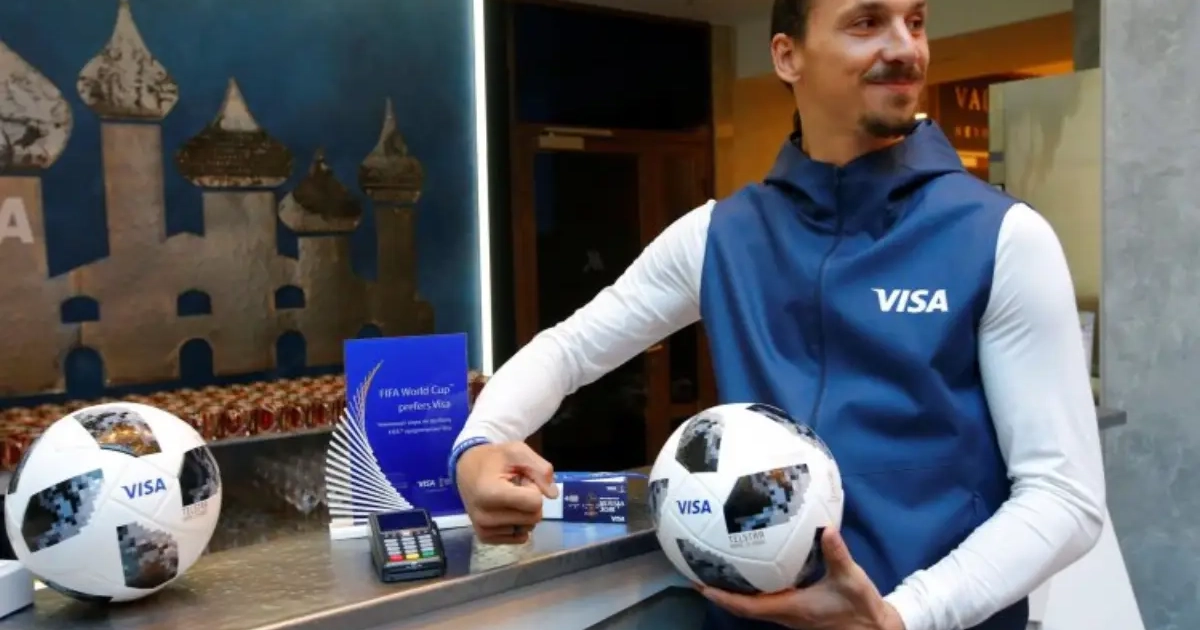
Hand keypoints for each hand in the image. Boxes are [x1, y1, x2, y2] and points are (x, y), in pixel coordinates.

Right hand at [455, 441, 558, 544]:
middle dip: (530, 500)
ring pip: (527, 528)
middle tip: (515, 487)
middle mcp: (485, 517)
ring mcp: (484, 530)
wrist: (467, 468)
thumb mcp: (518, 451)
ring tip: (508, 496)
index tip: (519, 478)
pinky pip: (519, 538)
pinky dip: (518, 523)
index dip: (533, 488)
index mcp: (491, 493)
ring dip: (524, 512)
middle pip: (533, 518)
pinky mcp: (485, 538)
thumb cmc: (494, 459)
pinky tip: (505, 509)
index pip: (535, 503)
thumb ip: (541, 469)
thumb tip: (553, 495)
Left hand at [699, 529, 904, 629]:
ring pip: (753, 606)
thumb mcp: (851, 578)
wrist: (874, 628)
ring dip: (732, 593)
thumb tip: (826, 529)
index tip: (701, 586)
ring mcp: (789, 614)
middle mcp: (784, 614)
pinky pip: (764, 602)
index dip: (723, 598)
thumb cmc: (859, 606)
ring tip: (716, 570)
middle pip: (743, 608)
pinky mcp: (796, 611)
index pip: (748, 607)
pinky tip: (749, 570)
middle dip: (719, 593)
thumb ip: (837, 554)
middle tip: (698, 574)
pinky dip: (750, 590)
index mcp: (791, 608)